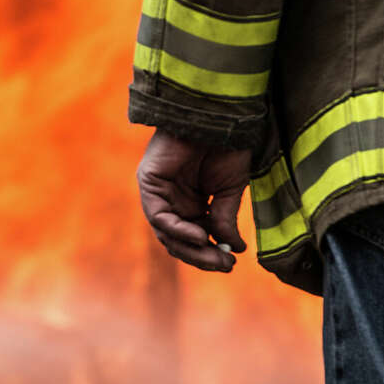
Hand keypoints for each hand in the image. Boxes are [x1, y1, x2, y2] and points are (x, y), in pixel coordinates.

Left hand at [136, 129, 250, 271]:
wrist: (219, 117)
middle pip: (178, 240)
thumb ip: (224, 219)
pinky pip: (157, 215)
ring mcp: (158, 191)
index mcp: (191, 202)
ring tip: (215, 255)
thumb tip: (234, 249)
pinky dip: (177, 229)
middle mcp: (172, 200)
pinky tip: (200, 236)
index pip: (193, 238)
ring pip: (166, 233)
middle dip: (201, 256)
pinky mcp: (148, 181)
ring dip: (190, 248)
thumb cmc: (226, 147)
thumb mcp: (229, 190)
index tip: (231, 264)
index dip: (210, 254)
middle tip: (225, 266)